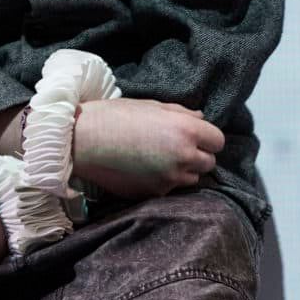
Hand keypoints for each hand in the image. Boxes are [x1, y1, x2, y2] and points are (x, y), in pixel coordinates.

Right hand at [71, 99, 224, 198]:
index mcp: (184, 130)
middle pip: (209, 162)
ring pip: (193, 179)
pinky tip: (146, 169)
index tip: (194, 135)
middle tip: (176, 146)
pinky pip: (171, 188)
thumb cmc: (114, 116)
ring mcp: (170, 179)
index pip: (217, 140)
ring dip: (183, 170)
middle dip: (197, 154)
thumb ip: (180, 113)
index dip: (207, 137)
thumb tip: (201, 118)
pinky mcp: (156, 193)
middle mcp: (183, 156)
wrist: (82, 141)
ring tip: (160, 159)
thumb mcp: (150, 106)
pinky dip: (165, 180)